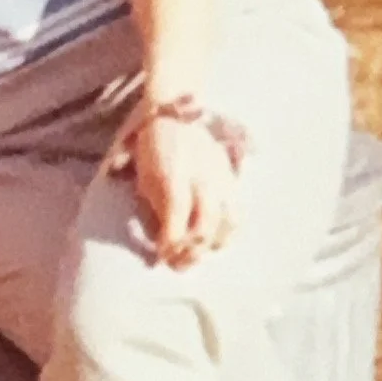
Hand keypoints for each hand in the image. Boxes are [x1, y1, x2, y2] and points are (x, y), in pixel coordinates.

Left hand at [131, 110, 239, 267]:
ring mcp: (220, 178)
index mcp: (174, 178)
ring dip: (210, 245)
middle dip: (190, 252)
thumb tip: (161, 247)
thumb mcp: (144, 181)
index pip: (176, 223)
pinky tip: (215, 239)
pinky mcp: (231, 179)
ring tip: (196, 252)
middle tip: (177, 263)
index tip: (160, 256)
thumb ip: (154, 213)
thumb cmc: (153, 152)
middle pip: (203, 228)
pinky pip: (237, 213)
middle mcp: (202, 179)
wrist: (176, 117)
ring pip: (225, 224)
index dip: (169, 246)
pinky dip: (227, 232)